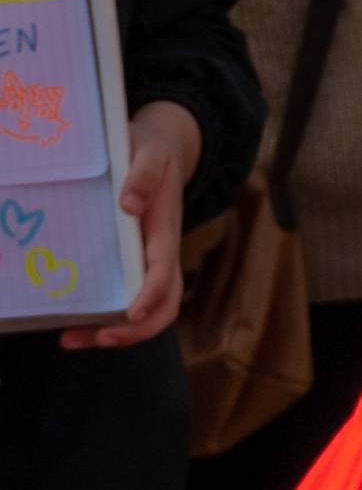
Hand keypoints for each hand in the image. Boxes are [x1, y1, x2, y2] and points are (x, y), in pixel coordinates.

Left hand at [62, 102, 194, 349]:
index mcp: (165, 230)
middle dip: (135, 329)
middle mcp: (159, 254)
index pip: (166, 270)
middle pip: (164, 306)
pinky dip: (99, 317)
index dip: (152, 294)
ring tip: (70, 340)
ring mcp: (145, 261)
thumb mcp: (151, 151)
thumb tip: (129, 205)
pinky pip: (121, 297)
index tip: (133, 312)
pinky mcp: (128, 262)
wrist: (157, 149)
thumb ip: (144, 174)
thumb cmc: (151, 150)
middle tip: (100, 338)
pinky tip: (68, 323)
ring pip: (143, 311)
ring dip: (112, 332)